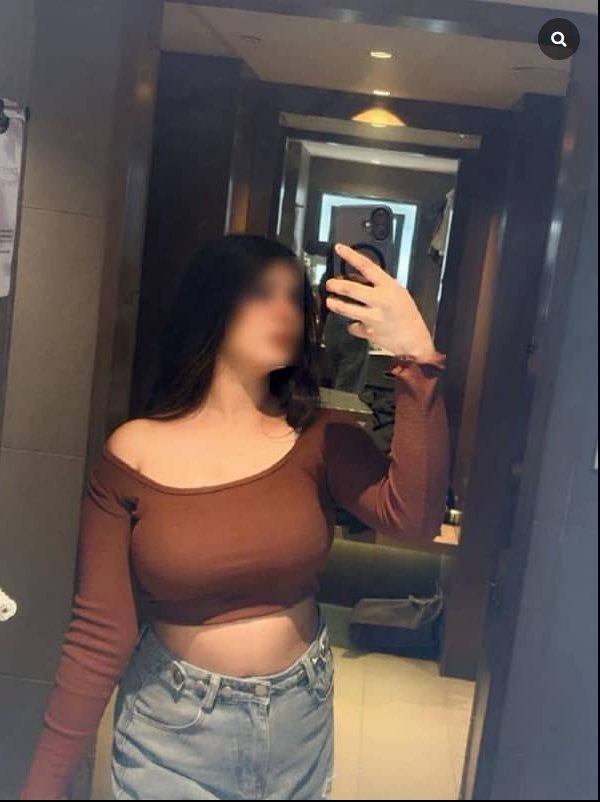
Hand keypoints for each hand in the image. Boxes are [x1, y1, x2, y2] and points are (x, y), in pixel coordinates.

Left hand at [325, 243, 436, 361]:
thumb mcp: (397, 291)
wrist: (413, 339)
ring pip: (345, 308)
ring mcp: (372, 317)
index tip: (339, 249)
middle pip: (350, 289)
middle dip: (335, 285)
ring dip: (334, 304)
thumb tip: (354, 277)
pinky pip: (352, 326)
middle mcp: (379, 300)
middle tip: (329, 284)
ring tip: (331, 302)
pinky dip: (352, 324)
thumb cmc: (406, 314)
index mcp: (388, 286)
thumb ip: (378, 284)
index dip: (351, 256)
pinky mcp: (367, 332)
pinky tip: (354, 323)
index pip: (366, 266)